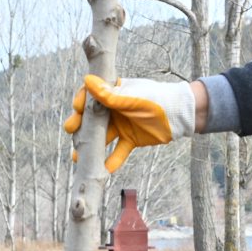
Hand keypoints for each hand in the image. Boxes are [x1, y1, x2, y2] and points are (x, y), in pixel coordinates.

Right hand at [63, 75, 198, 173]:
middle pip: (92, 119)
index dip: (81, 102)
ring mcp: (122, 125)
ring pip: (102, 137)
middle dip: (80, 126)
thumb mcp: (132, 99)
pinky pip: (118, 151)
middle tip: (70, 131)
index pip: (91, 96)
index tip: (77, 109)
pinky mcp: (130, 140)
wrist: (181, 116)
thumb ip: (109, 95)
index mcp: (114, 93)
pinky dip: (112, 161)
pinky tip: (104, 170)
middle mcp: (114, 109)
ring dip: (90, 147)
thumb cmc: (157, 101)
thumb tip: (86, 80)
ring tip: (78, 157)